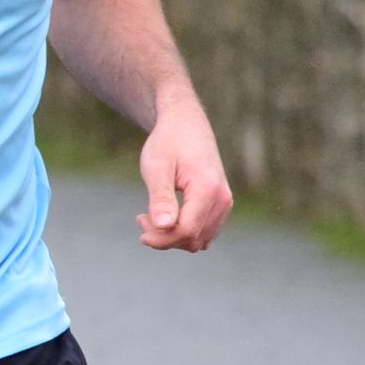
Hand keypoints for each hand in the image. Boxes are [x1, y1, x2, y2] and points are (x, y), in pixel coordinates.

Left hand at [136, 93, 231, 250]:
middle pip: (193, 239)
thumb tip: (163, 227)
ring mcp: (224, 203)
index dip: (160, 238)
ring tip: (151, 216)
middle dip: (164, 237)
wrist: (186, 125)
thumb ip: (161, 197)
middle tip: (142, 217)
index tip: (139, 222)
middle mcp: (222, 200)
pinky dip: (184, 232)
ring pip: (200, 240)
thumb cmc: (168, 143)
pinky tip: (166, 217)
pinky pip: (204, 232)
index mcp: (208, 190)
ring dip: (173, 237)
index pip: (186, 231)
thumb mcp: (157, 167)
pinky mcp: (220, 205)